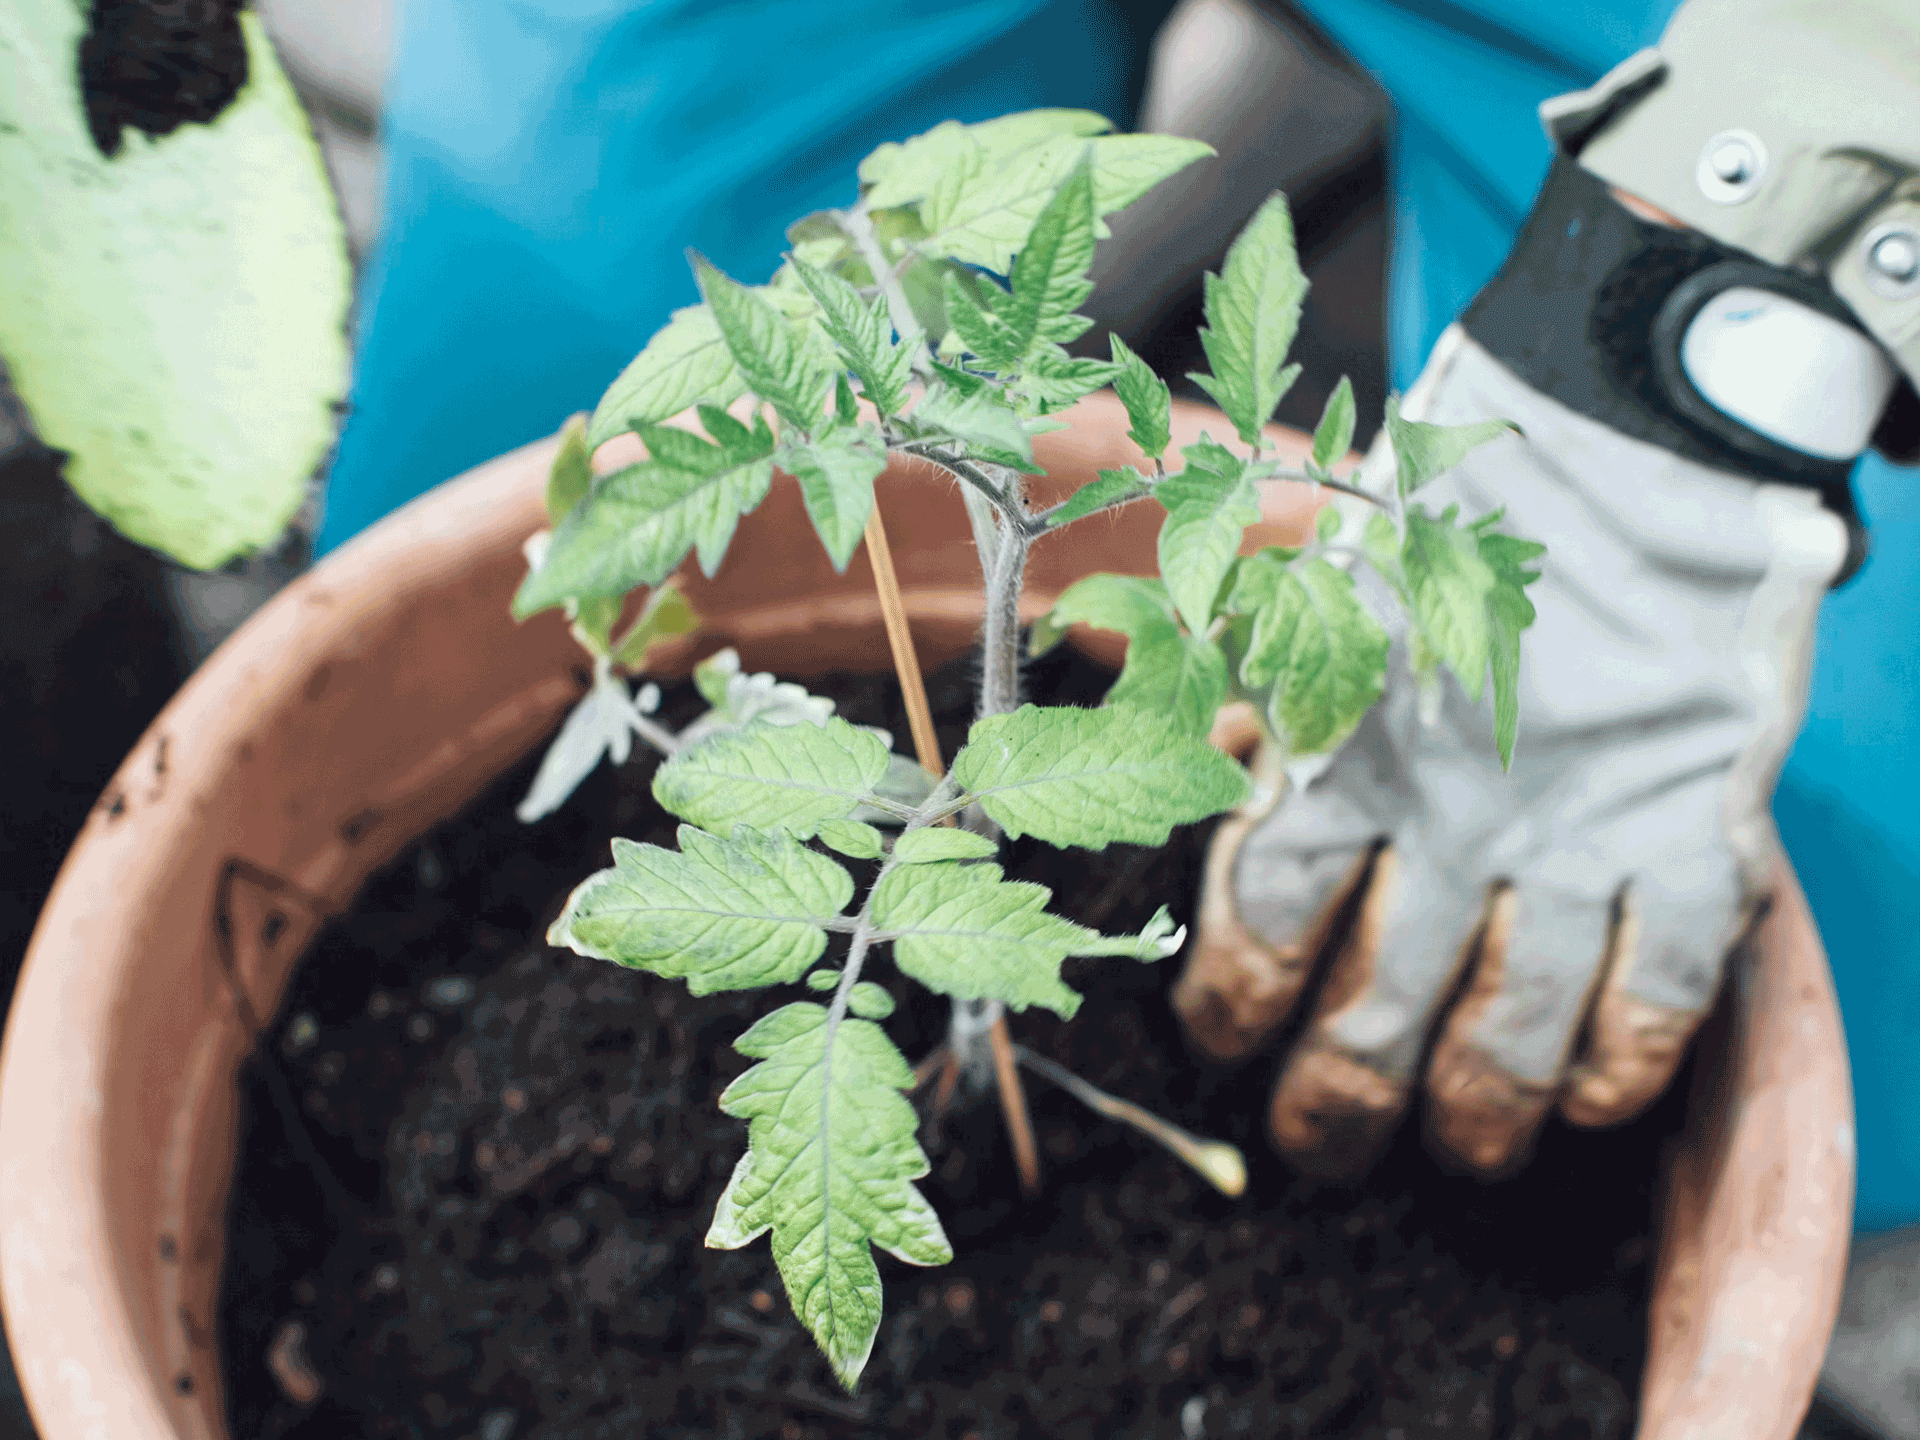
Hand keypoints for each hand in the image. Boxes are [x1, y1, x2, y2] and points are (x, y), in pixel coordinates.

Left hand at [1175, 324, 1848, 1177]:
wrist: (1624, 430)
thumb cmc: (1443, 502)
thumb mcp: (1301, 582)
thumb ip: (1232, 684)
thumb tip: (1140, 739)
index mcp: (1339, 751)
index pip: (1265, 922)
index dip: (1233, 1001)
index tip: (1223, 1035)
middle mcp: (1447, 817)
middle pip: (1377, 1012)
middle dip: (1339, 1103)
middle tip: (1322, 1142)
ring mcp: (1575, 833)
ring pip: (1514, 1032)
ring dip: (1478, 1112)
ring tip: (1462, 1148)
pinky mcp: (1691, 829)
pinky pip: (1661, 989)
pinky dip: (1625, 1060)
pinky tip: (1590, 1093)